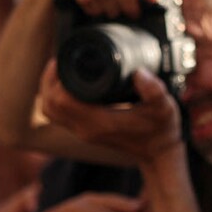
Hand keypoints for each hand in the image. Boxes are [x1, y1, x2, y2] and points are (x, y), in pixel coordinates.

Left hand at [40, 65, 182, 163]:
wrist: (158, 153)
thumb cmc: (160, 129)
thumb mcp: (163, 107)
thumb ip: (153, 90)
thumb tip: (139, 72)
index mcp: (99, 122)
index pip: (62, 100)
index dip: (57, 78)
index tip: (64, 59)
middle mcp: (86, 129)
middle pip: (50, 105)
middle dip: (49, 82)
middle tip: (59, 61)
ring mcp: (83, 132)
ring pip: (50, 112)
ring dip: (48, 91)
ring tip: (59, 70)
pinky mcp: (84, 132)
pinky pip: (58, 116)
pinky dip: (55, 100)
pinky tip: (66, 85)